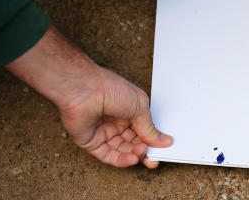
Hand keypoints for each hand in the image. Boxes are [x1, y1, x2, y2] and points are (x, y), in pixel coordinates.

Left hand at [5, 26, 171, 168]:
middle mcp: (117, 122)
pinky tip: (132, 159)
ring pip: (122, 150)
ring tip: (142, 154)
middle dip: (144, 151)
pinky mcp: (92, 142)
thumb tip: (163, 140)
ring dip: (134, 154)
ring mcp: (104, 132)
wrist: (85, 90)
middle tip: (153, 158)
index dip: (152, 140)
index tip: (163, 148)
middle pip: (133, 142)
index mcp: (130, 110)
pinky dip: (121, 160)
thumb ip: (149, 128)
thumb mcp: (139, 107)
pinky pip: (108, 155)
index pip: (144, 130)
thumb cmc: (110, 89)